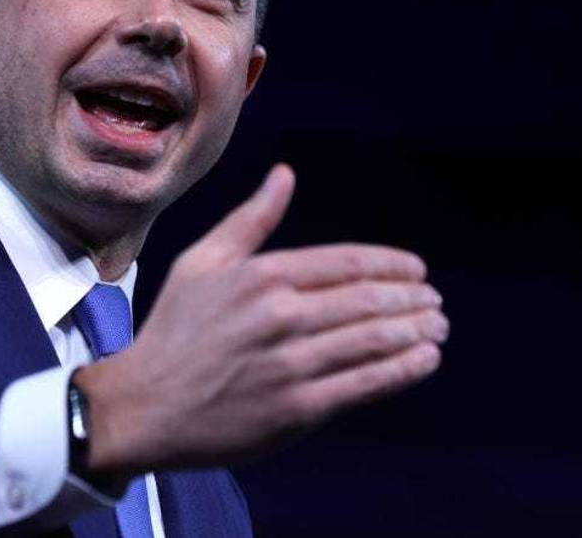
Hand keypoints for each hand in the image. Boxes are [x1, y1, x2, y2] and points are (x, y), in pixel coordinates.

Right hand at [74, 164, 446, 475]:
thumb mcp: (201, 263)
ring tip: (436, 326)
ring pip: (374, 340)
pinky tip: (423, 359)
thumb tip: (285, 174)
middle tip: (434, 301)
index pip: (349, 262)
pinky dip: (404, 369)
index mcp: (261, 275)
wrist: (145, 406)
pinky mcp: (297, 408)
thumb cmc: (173, 330)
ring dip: (417, 331)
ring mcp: (291, 364)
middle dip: (412, 299)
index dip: (393, 265)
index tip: (418, 271)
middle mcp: (280, 315)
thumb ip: (250, 221)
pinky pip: (366, 384)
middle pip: (369, 301)